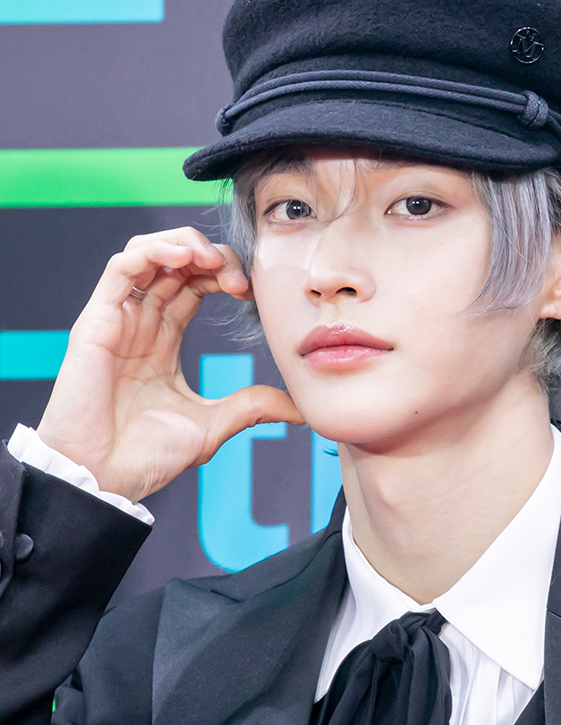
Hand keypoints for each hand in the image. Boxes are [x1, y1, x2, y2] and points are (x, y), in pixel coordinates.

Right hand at [37, 227, 302, 502]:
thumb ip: (252, 408)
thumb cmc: (146, 456)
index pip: (194, 285)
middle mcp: (139, 323)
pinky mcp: (96, 322)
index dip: (223, 275)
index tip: (249, 292)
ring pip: (146, 253)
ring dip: (182, 245)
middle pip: (174, 263)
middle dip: (211, 257)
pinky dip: (151, 252)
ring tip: (211, 260)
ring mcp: (117, 320)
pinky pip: (120, 269)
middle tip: (239, 278)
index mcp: (162, 340)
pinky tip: (181, 259)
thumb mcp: (212, 425)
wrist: (105, 478)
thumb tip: (301, 410)